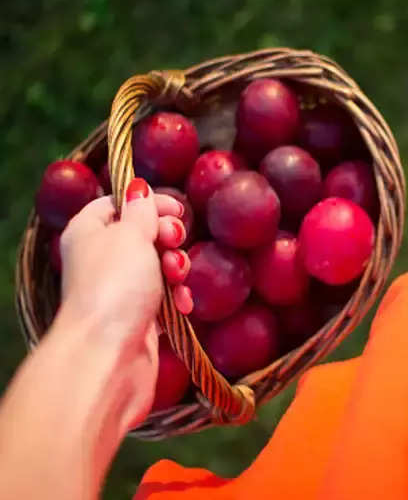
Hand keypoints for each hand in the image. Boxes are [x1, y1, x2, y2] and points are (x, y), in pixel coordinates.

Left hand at [56, 177, 191, 426]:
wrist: (109, 354)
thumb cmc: (116, 286)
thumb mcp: (130, 235)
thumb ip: (141, 210)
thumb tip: (138, 188)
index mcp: (89, 232)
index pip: (116, 203)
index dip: (147, 202)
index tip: (175, 208)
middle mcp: (102, 259)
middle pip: (143, 234)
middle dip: (168, 237)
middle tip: (173, 241)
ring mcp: (122, 289)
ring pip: (159, 265)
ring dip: (176, 268)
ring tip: (176, 278)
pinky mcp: (140, 316)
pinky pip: (166, 297)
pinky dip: (177, 297)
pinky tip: (183, 305)